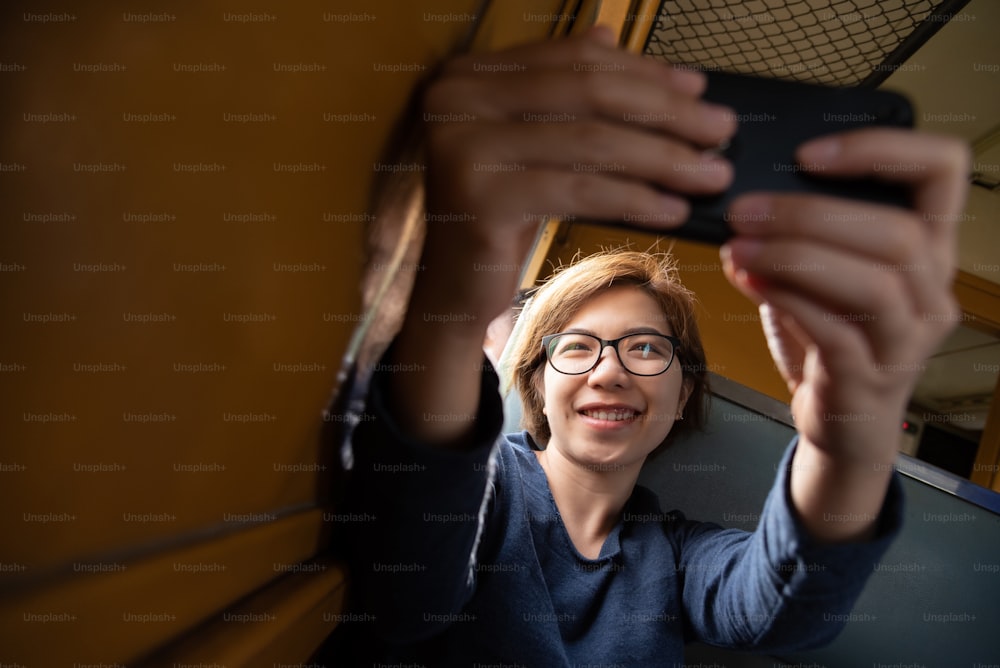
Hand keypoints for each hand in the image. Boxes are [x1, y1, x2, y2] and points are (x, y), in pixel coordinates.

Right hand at [419, 26, 736, 323]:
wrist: (454, 288)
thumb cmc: (501, 216)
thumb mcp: (535, 145)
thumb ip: (565, 92)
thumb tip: (616, 38)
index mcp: (471, 76)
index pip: (574, 60)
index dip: (643, 71)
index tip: (697, 89)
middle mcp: (457, 100)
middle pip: (588, 95)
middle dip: (666, 113)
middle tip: (721, 131)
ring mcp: (464, 146)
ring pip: (591, 143)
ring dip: (664, 159)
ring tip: (711, 175)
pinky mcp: (481, 198)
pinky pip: (580, 192)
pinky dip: (635, 199)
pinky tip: (673, 210)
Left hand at [719, 129, 969, 540]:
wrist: (842, 421)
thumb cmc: (831, 338)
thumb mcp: (822, 277)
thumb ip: (799, 238)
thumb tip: (745, 202)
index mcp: (929, 246)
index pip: (942, 171)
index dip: (883, 148)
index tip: (810, 154)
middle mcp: (932, 290)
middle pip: (897, 232)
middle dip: (810, 214)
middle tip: (745, 210)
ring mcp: (908, 339)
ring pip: (873, 283)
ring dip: (795, 256)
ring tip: (741, 246)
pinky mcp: (870, 378)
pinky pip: (837, 332)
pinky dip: (788, 299)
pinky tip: (750, 280)